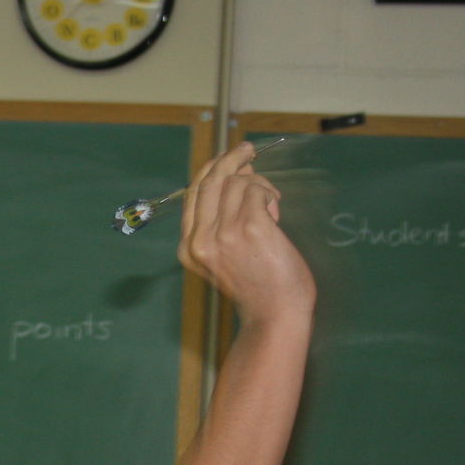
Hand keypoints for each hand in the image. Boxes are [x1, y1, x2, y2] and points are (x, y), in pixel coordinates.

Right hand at [179, 140, 314, 325]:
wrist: (276, 314)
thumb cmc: (257, 286)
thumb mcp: (224, 256)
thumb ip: (220, 222)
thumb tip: (234, 174)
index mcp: (188, 248)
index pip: (193, 194)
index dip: (210, 169)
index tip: (227, 157)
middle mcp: (200, 239)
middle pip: (210, 181)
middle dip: (231, 159)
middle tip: (248, 150)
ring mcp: (224, 233)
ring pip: (237, 183)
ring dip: (259, 186)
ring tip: (271, 206)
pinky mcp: (250, 228)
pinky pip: (257, 191)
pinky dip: (269, 195)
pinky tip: (276, 211)